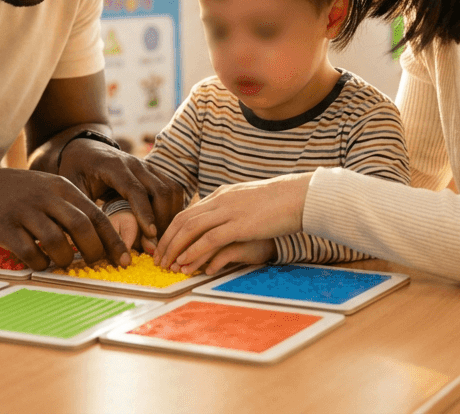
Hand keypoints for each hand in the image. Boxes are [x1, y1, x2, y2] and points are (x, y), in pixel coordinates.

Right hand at [0, 167, 128, 270]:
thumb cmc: (19, 193)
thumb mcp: (49, 188)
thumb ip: (73, 208)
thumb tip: (101, 238)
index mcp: (61, 187)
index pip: (96, 215)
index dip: (113, 240)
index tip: (123, 259)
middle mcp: (46, 197)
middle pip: (81, 227)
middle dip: (94, 251)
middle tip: (95, 264)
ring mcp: (25, 211)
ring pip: (56, 241)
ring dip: (65, 259)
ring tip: (62, 262)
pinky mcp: (5, 228)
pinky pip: (30, 251)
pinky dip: (40, 262)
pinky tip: (40, 262)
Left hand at [59, 138, 183, 248]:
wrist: (85, 149)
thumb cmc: (76, 170)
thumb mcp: (72, 187)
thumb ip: (82, 208)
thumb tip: (91, 238)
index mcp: (113, 166)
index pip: (135, 190)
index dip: (145, 213)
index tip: (151, 234)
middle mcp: (135, 163)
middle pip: (161, 190)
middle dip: (163, 218)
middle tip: (157, 244)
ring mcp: (147, 166)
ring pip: (172, 189)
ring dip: (171, 214)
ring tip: (162, 238)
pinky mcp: (154, 172)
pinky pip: (173, 189)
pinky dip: (173, 208)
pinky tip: (164, 226)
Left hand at [154, 173, 311, 274]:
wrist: (301, 196)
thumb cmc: (281, 202)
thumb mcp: (251, 203)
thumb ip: (234, 211)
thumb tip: (226, 224)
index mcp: (223, 195)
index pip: (189, 212)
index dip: (173, 231)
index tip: (165, 247)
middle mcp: (221, 200)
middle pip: (184, 220)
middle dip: (168, 241)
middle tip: (158, 259)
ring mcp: (229, 211)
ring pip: (191, 229)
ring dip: (176, 248)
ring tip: (167, 265)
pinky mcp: (240, 224)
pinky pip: (209, 239)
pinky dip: (194, 252)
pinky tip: (187, 263)